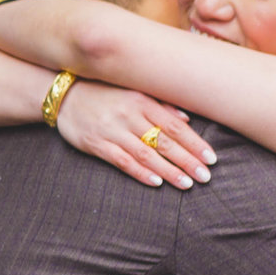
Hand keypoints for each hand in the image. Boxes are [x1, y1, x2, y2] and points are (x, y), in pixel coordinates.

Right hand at [55, 83, 214, 188]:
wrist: (64, 95)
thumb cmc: (104, 93)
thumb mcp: (133, 91)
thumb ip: (160, 104)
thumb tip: (187, 118)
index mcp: (141, 101)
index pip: (174, 125)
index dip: (194, 143)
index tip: (211, 158)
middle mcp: (128, 116)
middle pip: (164, 142)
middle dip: (187, 160)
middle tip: (206, 176)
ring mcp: (111, 131)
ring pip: (146, 154)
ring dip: (168, 170)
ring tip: (186, 183)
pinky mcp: (96, 144)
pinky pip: (121, 161)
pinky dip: (140, 172)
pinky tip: (155, 182)